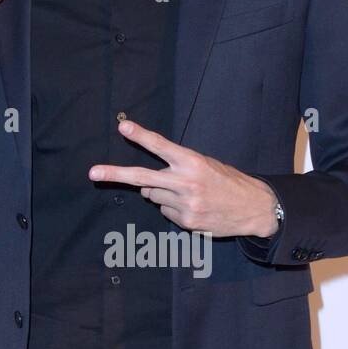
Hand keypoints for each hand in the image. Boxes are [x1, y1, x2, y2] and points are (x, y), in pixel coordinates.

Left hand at [88, 120, 278, 237]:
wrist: (254, 208)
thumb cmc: (227, 181)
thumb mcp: (206, 164)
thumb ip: (176, 168)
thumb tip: (145, 185)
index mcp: (192, 162)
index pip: (161, 146)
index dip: (141, 135)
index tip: (123, 127)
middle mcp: (186, 182)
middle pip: (142, 177)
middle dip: (114, 174)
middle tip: (93, 173)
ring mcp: (185, 204)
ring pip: (153, 195)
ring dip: (160, 192)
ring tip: (187, 191)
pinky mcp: (186, 221)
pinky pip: (165, 211)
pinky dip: (173, 207)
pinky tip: (193, 206)